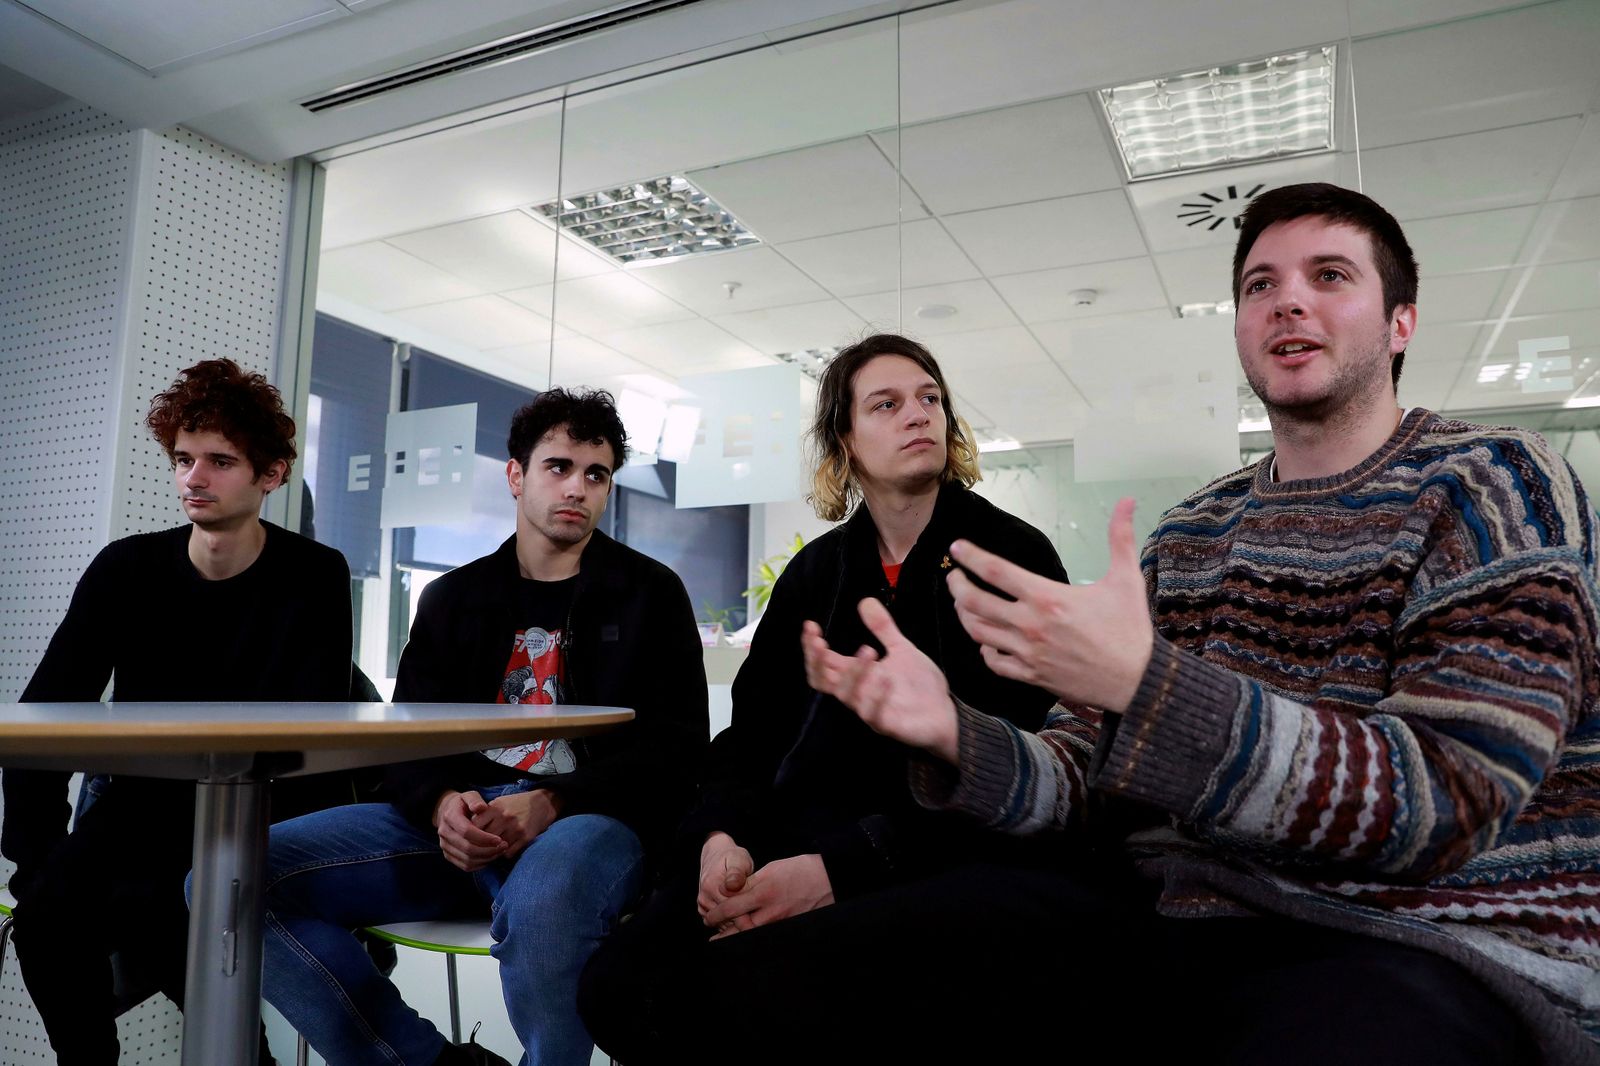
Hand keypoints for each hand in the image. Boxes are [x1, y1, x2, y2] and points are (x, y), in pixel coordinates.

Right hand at [433, 790, 507, 871]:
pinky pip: (465, 866)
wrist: (447, 812)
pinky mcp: (448, 855)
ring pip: (467, 859)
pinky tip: (491, 857)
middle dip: (488, 850)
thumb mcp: (469, 796)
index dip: (484, 837)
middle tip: (504, 846)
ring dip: (486, 858)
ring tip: (500, 852)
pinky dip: (480, 865)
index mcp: (450, 817)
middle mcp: (445, 833)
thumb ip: (475, 800)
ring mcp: (445, 846)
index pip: (467, 831)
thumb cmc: (463, 804)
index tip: (499, 839)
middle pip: (467, 848)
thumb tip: (480, 807)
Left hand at [470, 789, 561, 859]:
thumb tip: (468, 829)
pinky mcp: (525, 838)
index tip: (470, 837)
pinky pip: (508, 853)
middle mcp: (505, 818)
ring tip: (490, 850)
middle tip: (478, 848)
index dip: (470, 834)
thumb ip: (484, 814)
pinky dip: (503, 854)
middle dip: (480, 844)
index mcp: (496, 807)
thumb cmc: (516, 804)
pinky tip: (503, 850)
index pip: (475, 826)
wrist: (542, 804)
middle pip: (484, 838)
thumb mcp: (499, 803)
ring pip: (495, 848)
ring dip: (491, 851)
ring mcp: (516, 828)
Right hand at [697, 831, 754, 924]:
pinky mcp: (703, 908)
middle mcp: (704, 896)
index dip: (746, 914)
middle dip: (742, 920)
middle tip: (756, 914)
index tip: (757, 913)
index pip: (731, 910)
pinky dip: (728, 921)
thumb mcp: (739, 859)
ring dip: (735, 922)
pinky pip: (717, 922)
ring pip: (722, 923)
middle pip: (726, 919)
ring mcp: (703, 903)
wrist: (716, 855)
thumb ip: (737, 873)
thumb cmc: (731, 857)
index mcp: (712, 884)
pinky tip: (739, 914)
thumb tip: (732, 885)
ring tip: (748, 912)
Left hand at [703, 854, 833, 938]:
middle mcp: (770, 910)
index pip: (731, 907)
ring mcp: (781, 921)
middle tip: (713, 936)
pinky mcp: (789, 927)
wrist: (828, 879)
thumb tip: (733, 891)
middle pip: (739, 927)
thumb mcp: (771, 868)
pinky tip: (750, 937)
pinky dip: (755, 937)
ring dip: (737, 938)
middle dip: (723, 932)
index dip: (716, 914)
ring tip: (723, 941)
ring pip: (752, 934)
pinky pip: (767, 935)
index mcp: (763, 891)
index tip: (708, 917)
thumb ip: (751, 882)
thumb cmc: (799, 869)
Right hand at [802, 602, 958, 763]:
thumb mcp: (901, 649)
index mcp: (858, 674)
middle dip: (816, 661)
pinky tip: (886, 679)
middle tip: (820, 642)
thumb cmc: (919, 685)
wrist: (944, 713)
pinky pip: (872, 714)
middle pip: (822, 681)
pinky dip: (875, 696)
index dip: (812, 646)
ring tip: (869, 650)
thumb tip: (866, 601)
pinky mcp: (887, 724)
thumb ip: (883, 628)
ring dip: (854, 672)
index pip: (824, 662)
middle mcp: (858, 692)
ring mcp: (870, 710)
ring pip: (846, 694)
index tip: (811, 625)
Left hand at [948, 497, 1152, 711]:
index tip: (956, 548)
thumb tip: (1128, 501)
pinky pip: (994, 662)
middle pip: (974, 602)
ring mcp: (1028, 652)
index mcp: (1047, 597)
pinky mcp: (1032, 676)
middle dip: (956, 585)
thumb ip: (1120, 537)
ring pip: (978, 633)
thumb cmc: (1131, 629)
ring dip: (965, 615)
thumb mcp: (1126, 578)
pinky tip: (987, 641)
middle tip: (953, 576)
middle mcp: (1031, 624)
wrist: (1138, 680)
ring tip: (963, 604)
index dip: (970, 556)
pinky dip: (985, 649)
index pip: (995, 571)